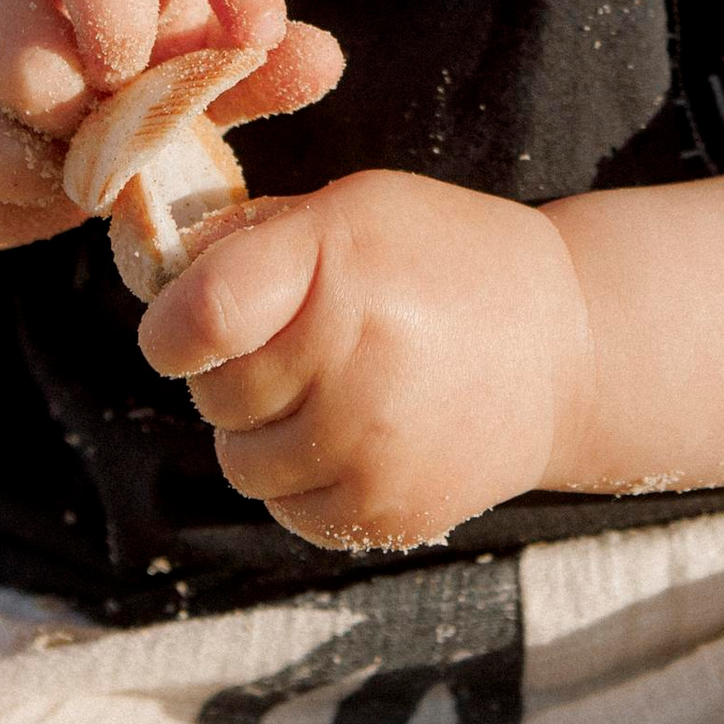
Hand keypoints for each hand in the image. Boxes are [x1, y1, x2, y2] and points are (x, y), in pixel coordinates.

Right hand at [0, 0, 337, 253]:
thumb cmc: (118, 100)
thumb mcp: (193, 86)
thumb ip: (253, 75)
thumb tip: (324, 57)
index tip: (262, 36)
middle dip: (120, 18)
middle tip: (136, 87)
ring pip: (23, 54)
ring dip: (72, 128)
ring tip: (92, 157)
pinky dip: (24, 180)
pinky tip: (39, 183)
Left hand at [139, 171, 589, 549]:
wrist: (567, 349)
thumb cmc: (445, 261)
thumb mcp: (359, 210)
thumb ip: (255, 240)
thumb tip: (156, 280)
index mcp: (337, 264)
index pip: (198, 317)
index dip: (173, 329)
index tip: (187, 329)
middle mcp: (352, 359)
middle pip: (214, 395)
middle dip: (234, 372)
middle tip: (295, 345)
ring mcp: (371, 446)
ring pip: (241, 461)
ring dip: (265, 431)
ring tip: (331, 391)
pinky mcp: (385, 513)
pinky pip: (287, 509)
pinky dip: (304, 479)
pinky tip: (359, 436)